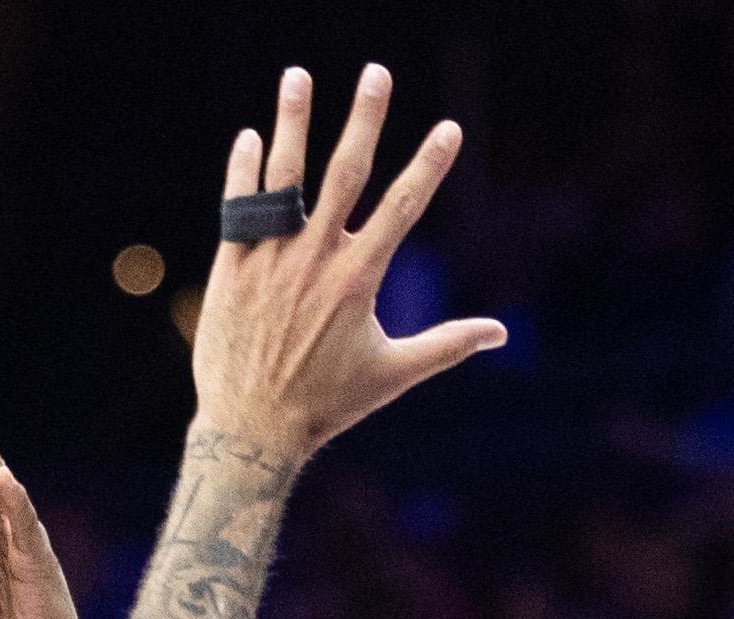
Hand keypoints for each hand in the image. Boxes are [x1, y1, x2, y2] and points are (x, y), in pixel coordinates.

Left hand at [194, 65, 506, 459]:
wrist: (251, 430)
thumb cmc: (326, 405)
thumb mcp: (393, 375)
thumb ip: (447, 344)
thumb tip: (501, 334)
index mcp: (358, 278)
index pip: (403, 206)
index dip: (429, 164)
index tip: (449, 127)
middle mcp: (315, 259)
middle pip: (345, 172)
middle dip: (365, 119)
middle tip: (376, 72)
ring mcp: (270, 260)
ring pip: (284, 178)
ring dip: (292, 122)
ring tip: (298, 75)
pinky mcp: (232, 268)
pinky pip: (239, 208)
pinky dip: (244, 171)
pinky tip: (251, 136)